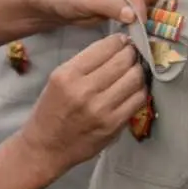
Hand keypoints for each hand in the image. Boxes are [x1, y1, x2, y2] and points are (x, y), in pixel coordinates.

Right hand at [18, 34, 148, 174]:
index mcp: (67, 75)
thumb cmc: (51, 111)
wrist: (47, 147)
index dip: (118, 41)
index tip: (122, 41)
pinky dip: (141, 90)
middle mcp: (84, 91)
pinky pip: (138, 100)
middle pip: (123, 61)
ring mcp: (101, 109)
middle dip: (132, 53)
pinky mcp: (113, 125)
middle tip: (133, 53)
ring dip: (139, 70)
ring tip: (135, 69)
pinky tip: (135, 88)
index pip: (103, 48)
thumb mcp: (58, 79)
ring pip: (135, 78)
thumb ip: (85, 63)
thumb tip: (115, 47)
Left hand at [37, 0, 157, 27]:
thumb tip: (134, 16)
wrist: (55, 1)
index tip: (136, 29)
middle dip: (140, 8)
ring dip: (139, 10)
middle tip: (125, 22)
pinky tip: (120, 15)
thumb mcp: (83, 2)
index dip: (138, 9)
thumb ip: (109, 7)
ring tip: (119, 17)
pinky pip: (143, 1)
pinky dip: (136, 11)